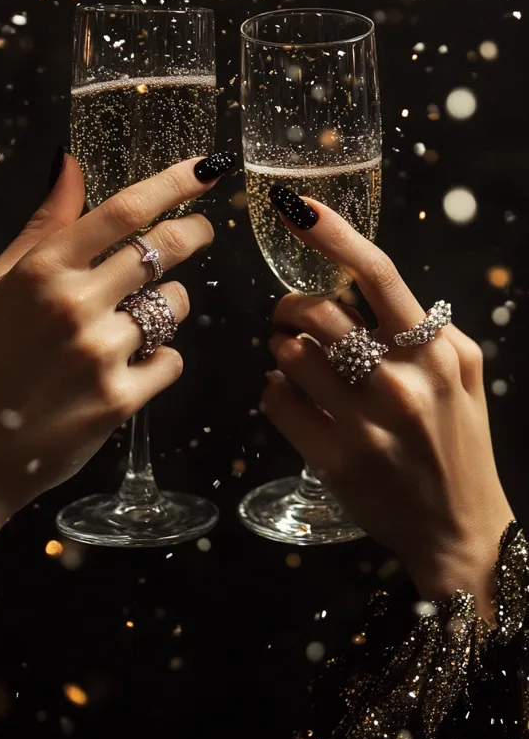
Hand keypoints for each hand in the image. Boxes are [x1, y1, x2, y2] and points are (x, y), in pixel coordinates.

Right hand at [0, 151, 233, 553]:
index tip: (206, 170)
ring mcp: (100, 354)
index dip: (174, 184)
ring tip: (135, 322)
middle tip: (201, 232)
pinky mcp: (120, 400)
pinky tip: (130, 367)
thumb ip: (42, 226)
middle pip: (164, 249)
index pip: (124, 210)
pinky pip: (171, 361)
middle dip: (194, 233)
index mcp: (42, 269)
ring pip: (173, 307)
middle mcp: (75, 304)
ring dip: (167, 306)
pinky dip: (159, 360)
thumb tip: (71, 165)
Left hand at [263, 190, 512, 618]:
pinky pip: (276, 402)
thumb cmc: (460, 443)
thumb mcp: (464, 375)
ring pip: (288, 356)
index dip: (334, 234)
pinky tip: (290, 396)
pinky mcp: (332, 460)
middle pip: (317, 313)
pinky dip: (273, 390)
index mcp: (433, 352)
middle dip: (290, 306)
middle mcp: (399, 381)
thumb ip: (426, 327)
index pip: (378, 275)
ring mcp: (364, 424)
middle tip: (289, 316)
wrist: (459, 530)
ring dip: (280, 349)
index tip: (298, 208)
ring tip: (292, 358)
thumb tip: (368, 289)